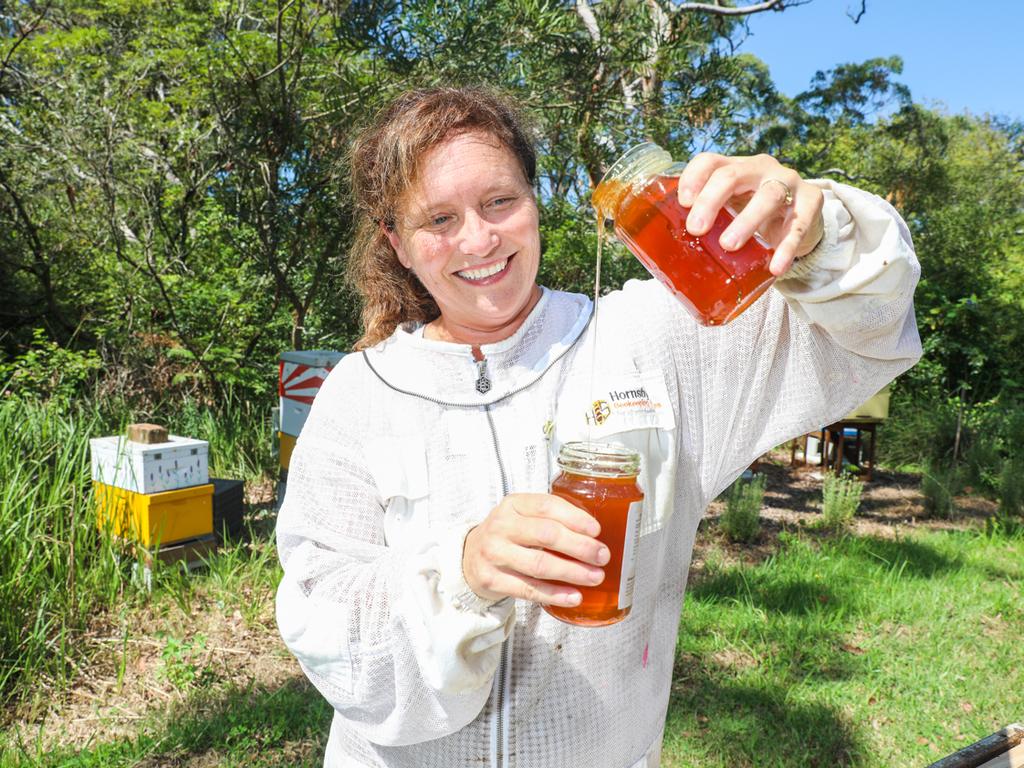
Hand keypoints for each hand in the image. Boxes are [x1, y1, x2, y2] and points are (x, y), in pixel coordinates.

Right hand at [462, 493, 610, 606]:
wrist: (470, 557)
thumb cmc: (508, 535)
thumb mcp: (523, 516)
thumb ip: (551, 518)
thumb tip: (593, 534)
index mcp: (513, 504)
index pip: (546, 506)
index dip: (574, 518)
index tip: (596, 530)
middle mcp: (501, 526)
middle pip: (546, 535)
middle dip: (579, 546)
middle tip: (602, 555)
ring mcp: (494, 554)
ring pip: (539, 564)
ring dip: (572, 572)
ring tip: (595, 577)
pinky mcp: (492, 580)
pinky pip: (529, 589)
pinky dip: (555, 594)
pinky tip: (575, 596)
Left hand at [677, 153, 824, 275]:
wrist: (802, 219)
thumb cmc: (752, 214)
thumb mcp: (729, 210)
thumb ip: (705, 221)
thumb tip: (661, 252)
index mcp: (734, 168)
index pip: (709, 161)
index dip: (693, 177)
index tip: (683, 203)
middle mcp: (759, 168)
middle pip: (732, 174)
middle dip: (711, 200)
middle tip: (697, 229)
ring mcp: (787, 182)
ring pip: (768, 195)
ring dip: (747, 221)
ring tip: (729, 245)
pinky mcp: (810, 201)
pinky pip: (798, 223)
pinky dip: (787, 247)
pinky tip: (775, 267)